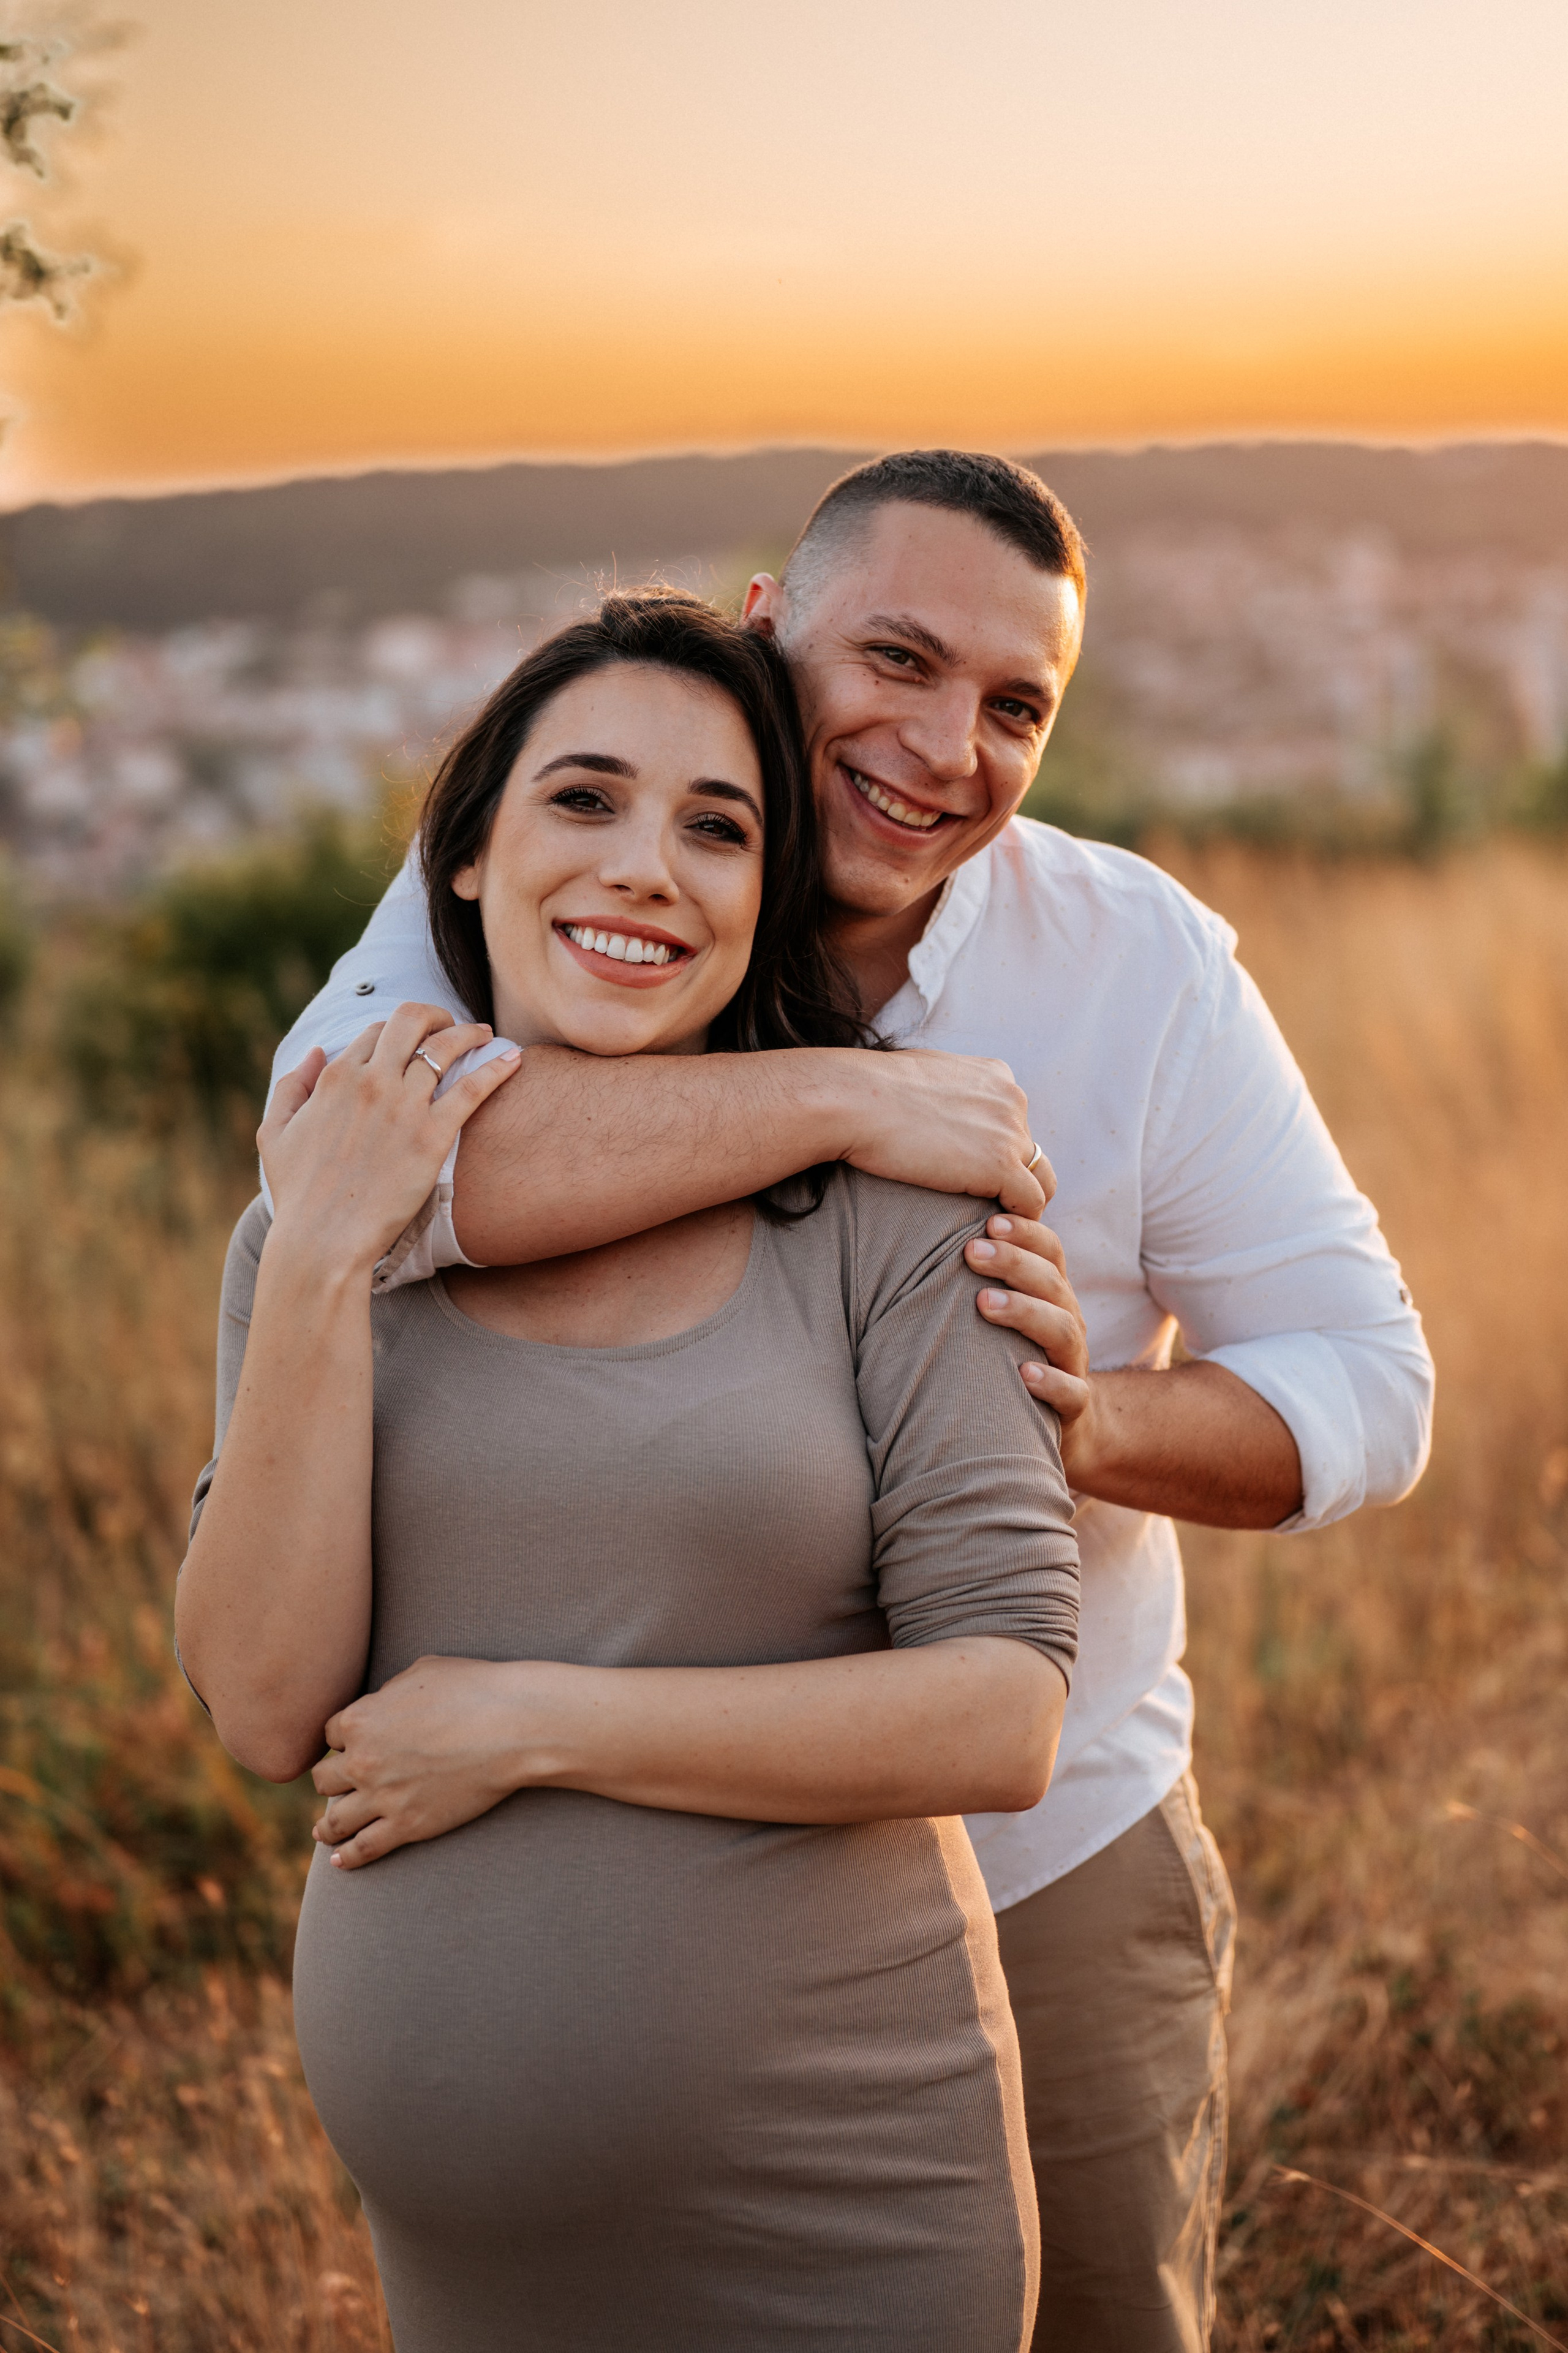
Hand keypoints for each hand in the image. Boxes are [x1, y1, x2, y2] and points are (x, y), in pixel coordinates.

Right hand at [260, 1002, 519, 1275]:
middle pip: (412, 1021)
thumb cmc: (299, 1194)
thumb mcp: (274, 1133)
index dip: (397, 1030)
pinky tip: (514, 1059)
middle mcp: (372, 1082)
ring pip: (446, 1048)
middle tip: (453, 1024)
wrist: (325, 1238)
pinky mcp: (433, 1136)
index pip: (376, 1030)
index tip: (415, 1038)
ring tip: (484, 1035)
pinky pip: (473, 1088)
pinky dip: (496, 1068)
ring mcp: (404, 1107)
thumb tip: (318, 1050)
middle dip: (436, 1014)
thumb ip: (292, 1086)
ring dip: (469, 1034)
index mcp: (336, 1077)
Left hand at [311, 1654, 551, 1868]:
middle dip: (332, 1779)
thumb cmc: (472, 1689)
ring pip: (334, 1820)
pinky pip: (364, 1848)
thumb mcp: (421, 1673)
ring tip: (324, 1832)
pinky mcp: (408, 1825)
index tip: (352, 1747)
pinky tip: (340, 1860)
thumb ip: (389, 1693)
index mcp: (360, 1719)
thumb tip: (382, 1706)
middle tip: (340, 1785)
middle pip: (324, 1778)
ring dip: (326, 1826)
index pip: (331, 1735)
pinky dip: (348, 1857)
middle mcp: (362, 1761)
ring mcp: (383, 1797)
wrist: (510, 1727)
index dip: (343, 1740)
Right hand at [841, 1050, 1052, 1218]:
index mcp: (996, 1076)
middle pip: (1031, 1150)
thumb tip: (934, 1104)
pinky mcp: (1000, 1166)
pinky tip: (991, 1234)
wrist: (854, 1100)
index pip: (1015, 1121)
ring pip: (1040, 1179)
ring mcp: (1010, 1133)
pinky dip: (1017, 1221)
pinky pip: (1030, 1203)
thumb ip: (946, 1090)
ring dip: (1020, 1203)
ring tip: (995, 1226)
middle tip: (986, 1204)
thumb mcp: (922, 1075)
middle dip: (1014, 1176)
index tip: (977, 1173)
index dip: (1000, 1151)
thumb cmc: (870, 1090)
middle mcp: (1012, 1099)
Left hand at [966, 1215, 1098, 1479]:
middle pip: (1052, 1282)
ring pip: (1063, 1329)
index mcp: (1051, 1293)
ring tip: (984, 1303)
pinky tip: (1025, 1373)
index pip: (1049, 1251)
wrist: (1065, 1422)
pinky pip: (1073, 1391)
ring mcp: (1073, 1362)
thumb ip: (982, 1274)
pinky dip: (1050, 1381)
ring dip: (1024, 1312)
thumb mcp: (1005, 1310)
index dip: (1025, 1233)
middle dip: (1014, 1263)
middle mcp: (1066, 1320)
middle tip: (973, 1252)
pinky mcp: (1075, 1406)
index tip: (988, 1222)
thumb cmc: (1013, 1352)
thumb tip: (931, 1223)